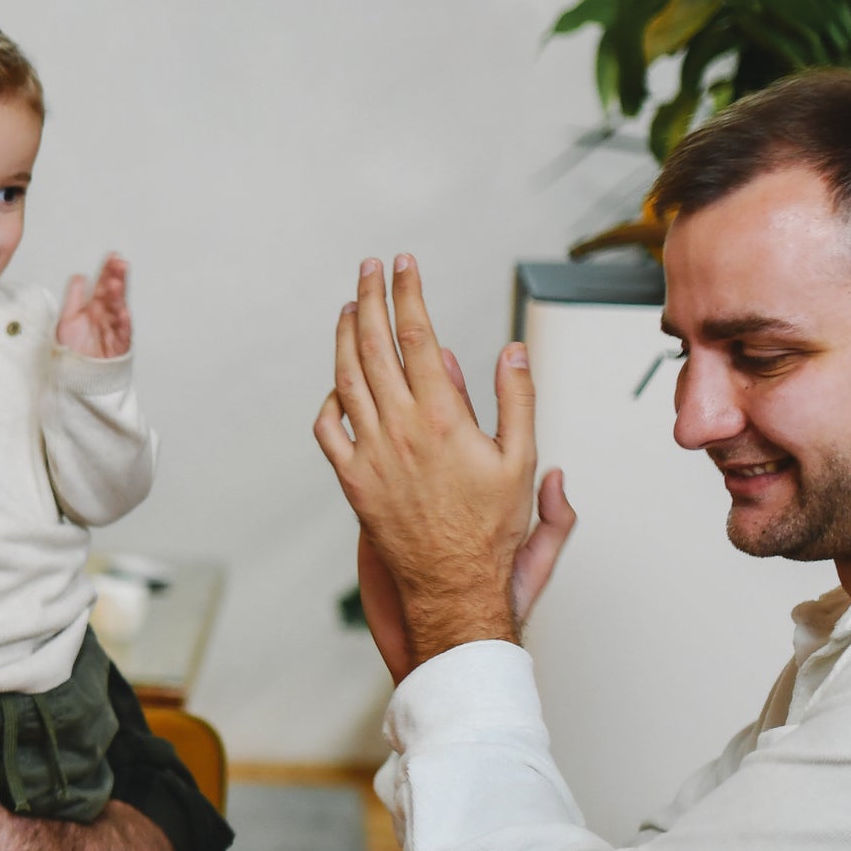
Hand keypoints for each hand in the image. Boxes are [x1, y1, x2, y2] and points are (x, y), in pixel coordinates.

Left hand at [57, 252, 131, 359]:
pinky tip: (122, 311)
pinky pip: (123, 332)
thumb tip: (80, 276)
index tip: (112, 257)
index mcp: (94, 308)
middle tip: (120, 263)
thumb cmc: (72, 352)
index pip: (103, 285)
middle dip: (118, 277)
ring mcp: (114, 330)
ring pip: (119, 309)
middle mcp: (105, 317)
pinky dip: (123, 322)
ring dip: (118, 296)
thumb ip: (75, 298)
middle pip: (114, 293)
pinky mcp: (119, 345)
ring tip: (116, 283)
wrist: (76, 376)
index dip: (108, 271)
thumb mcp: (67, 320)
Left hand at [311, 255, 550, 665]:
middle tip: (369, 269)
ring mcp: (370, 453)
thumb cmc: (491, 530)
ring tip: (350, 307)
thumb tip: (511, 349)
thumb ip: (516, 398)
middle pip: (374, 346)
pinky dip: (329, 397)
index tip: (404, 266)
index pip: (417, 336)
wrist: (453, 585)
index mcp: (443, 418)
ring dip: (345, 337)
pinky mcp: (352, 480)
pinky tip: (337, 381)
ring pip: (346, 379)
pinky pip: (328, 428)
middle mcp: (399, 429)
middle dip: (369, 299)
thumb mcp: (522, 459)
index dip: (408, 294)